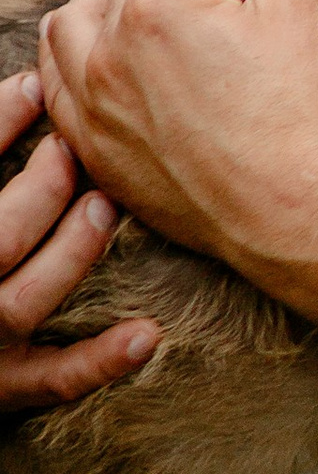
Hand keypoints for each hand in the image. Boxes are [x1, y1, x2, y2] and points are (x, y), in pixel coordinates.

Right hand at [0, 70, 157, 411]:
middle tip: (78, 147)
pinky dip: (98, 359)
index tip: (33, 86)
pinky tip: (147, 334)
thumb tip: (35, 84)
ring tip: (106, 204)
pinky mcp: (3, 388)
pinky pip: (52, 379)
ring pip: (22, 299)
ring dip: (71, 249)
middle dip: (39, 188)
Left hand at [39, 0, 317, 283]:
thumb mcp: (297, 15)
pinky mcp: (90, 144)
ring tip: (149, 3)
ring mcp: (90, 100)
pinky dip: (76, 60)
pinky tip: (109, 60)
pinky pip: (56, 85)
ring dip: (106, 2)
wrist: (281, 207)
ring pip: (71, 23)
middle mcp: (107, 49)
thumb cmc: (291, 117)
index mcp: (158, 8)